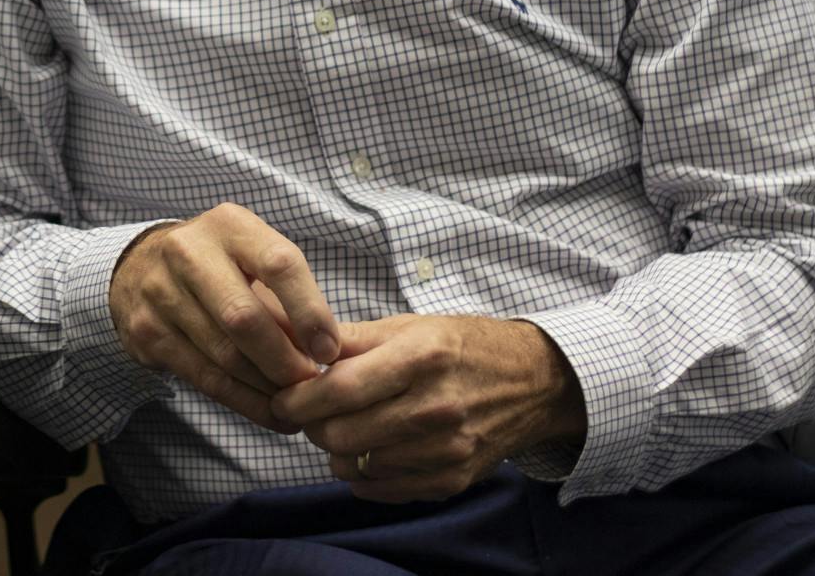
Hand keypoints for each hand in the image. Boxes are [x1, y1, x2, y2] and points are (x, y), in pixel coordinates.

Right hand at [109, 203, 341, 432]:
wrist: (140, 267)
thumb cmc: (217, 265)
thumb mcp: (250, 261)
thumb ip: (285, 299)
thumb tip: (325, 351)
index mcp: (228, 225)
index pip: (278, 264)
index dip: (309, 312)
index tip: (329, 349)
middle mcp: (188, 252)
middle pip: (244, 317)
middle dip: (285, 360)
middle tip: (311, 384)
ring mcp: (161, 292)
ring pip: (224, 354)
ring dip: (267, 387)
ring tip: (295, 402)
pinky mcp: (146, 332)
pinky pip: (204, 377)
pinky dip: (244, 401)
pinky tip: (269, 412)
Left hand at [268, 314, 584, 502]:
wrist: (532, 381)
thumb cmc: (461, 346)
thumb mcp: (409, 326)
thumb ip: (350, 339)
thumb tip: (294, 345)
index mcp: (421, 358)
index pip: (340, 390)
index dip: (298, 399)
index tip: (282, 399)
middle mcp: (436, 407)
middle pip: (342, 434)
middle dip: (311, 426)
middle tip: (308, 413)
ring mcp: (446, 449)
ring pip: (357, 465)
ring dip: (334, 451)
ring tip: (339, 428)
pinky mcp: (452, 479)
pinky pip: (383, 489)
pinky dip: (362, 474)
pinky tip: (366, 450)